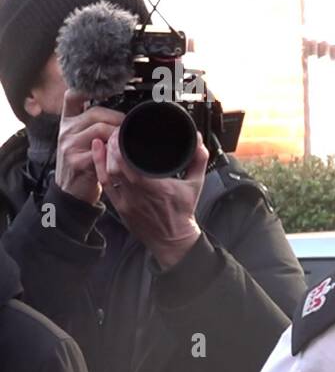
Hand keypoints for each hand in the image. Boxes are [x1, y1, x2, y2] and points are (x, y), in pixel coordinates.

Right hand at [54, 90, 124, 205]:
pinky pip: (101, 149)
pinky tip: (119, 156)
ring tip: (124, 143)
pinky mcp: (76, 160)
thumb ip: (96, 125)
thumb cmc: (84, 164)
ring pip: (100, 128)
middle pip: (95, 112)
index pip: (72, 97)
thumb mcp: (85, 140)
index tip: (107, 91)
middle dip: (117, 119)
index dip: (87, 89)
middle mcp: (66, 130)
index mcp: (68, 122)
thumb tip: (124, 116)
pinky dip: (114, 151)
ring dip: (118, 135)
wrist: (72, 191)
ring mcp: (69, 144)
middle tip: (128, 128)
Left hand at [92, 126, 205, 269]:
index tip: (124, 131)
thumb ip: (198, 160)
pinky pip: (105, 184)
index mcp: (157, 187)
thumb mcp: (196, 185)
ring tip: (108, 141)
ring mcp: (127, 201)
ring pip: (108, 173)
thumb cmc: (182, 213)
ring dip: (105, 155)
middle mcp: (139, 194)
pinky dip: (100, 167)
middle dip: (112, 145)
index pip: (131, 162)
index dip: (121, 144)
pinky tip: (98, 155)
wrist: (173, 239)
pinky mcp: (120, 206)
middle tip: (115, 132)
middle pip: (116, 164)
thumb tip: (197, 141)